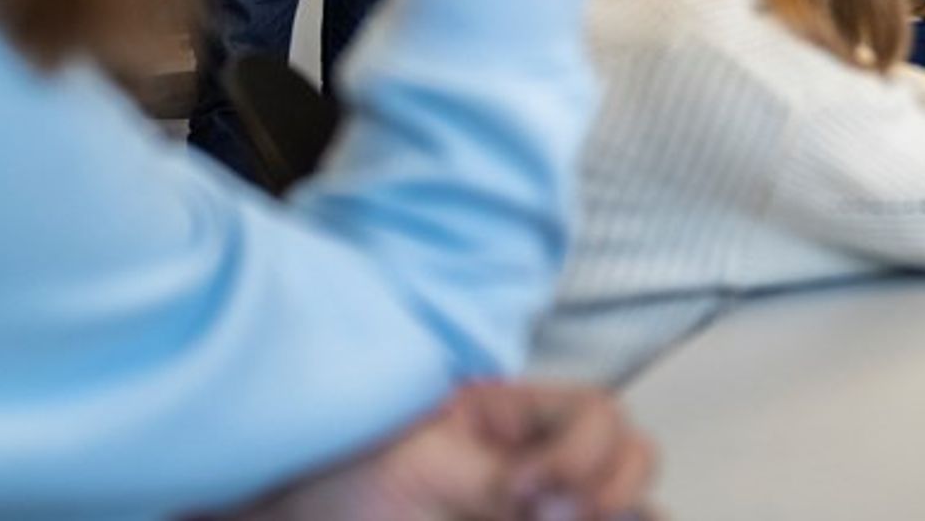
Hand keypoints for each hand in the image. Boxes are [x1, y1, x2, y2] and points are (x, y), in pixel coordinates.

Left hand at [232, 381, 654, 520]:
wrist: (296, 513)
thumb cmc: (343, 481)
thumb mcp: (423, 470)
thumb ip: (496, 482)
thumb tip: (567, 508)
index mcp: (515, 420)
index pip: (597, 414)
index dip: (583, 452)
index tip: (532, 492)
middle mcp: (540, 460)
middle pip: (628, 457)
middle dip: (616, 484)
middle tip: (568, 517)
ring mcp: (533, 502)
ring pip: (619, 507)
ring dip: (618, 510)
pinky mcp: (516, 520)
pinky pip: (583, 520)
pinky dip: (601, 516)